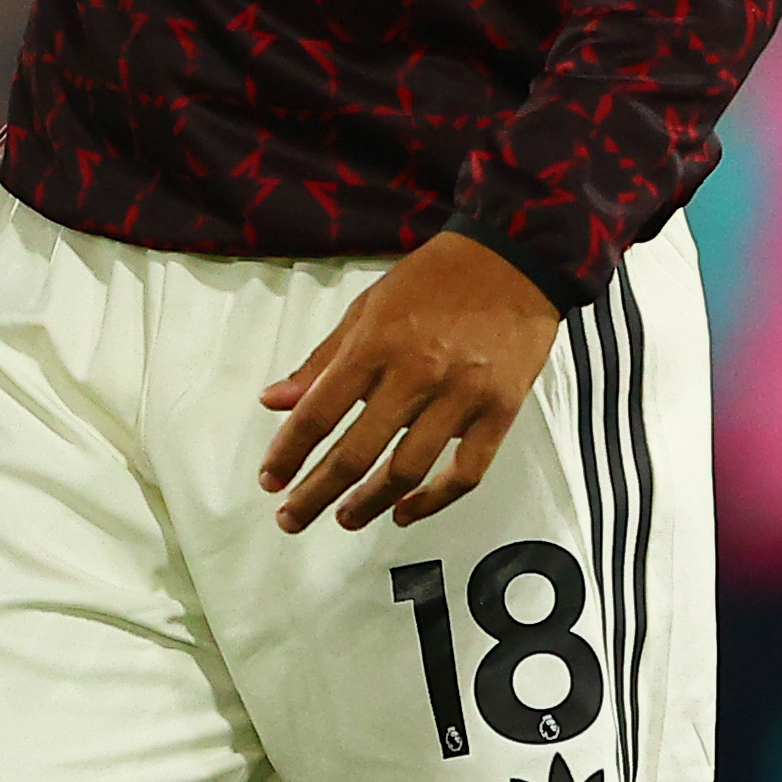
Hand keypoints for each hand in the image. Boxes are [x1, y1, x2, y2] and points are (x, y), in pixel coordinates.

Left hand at [258, 232, 561, 532]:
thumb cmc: (432, 280)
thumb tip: (274, 401)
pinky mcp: (499, 412)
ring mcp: (460, 397)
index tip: (269, 480)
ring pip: (407, 470)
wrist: (512, 261)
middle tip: (290, 519)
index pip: (319, 413)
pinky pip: (465, 472)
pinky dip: (433, 501)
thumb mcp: (366, 307)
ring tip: (343, 519)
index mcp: (374, 345)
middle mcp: (414, 375)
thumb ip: (321, 360)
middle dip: (316, 492)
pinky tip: (405, 512)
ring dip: (369, 503)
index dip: (289, 453)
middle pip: (356, 452)